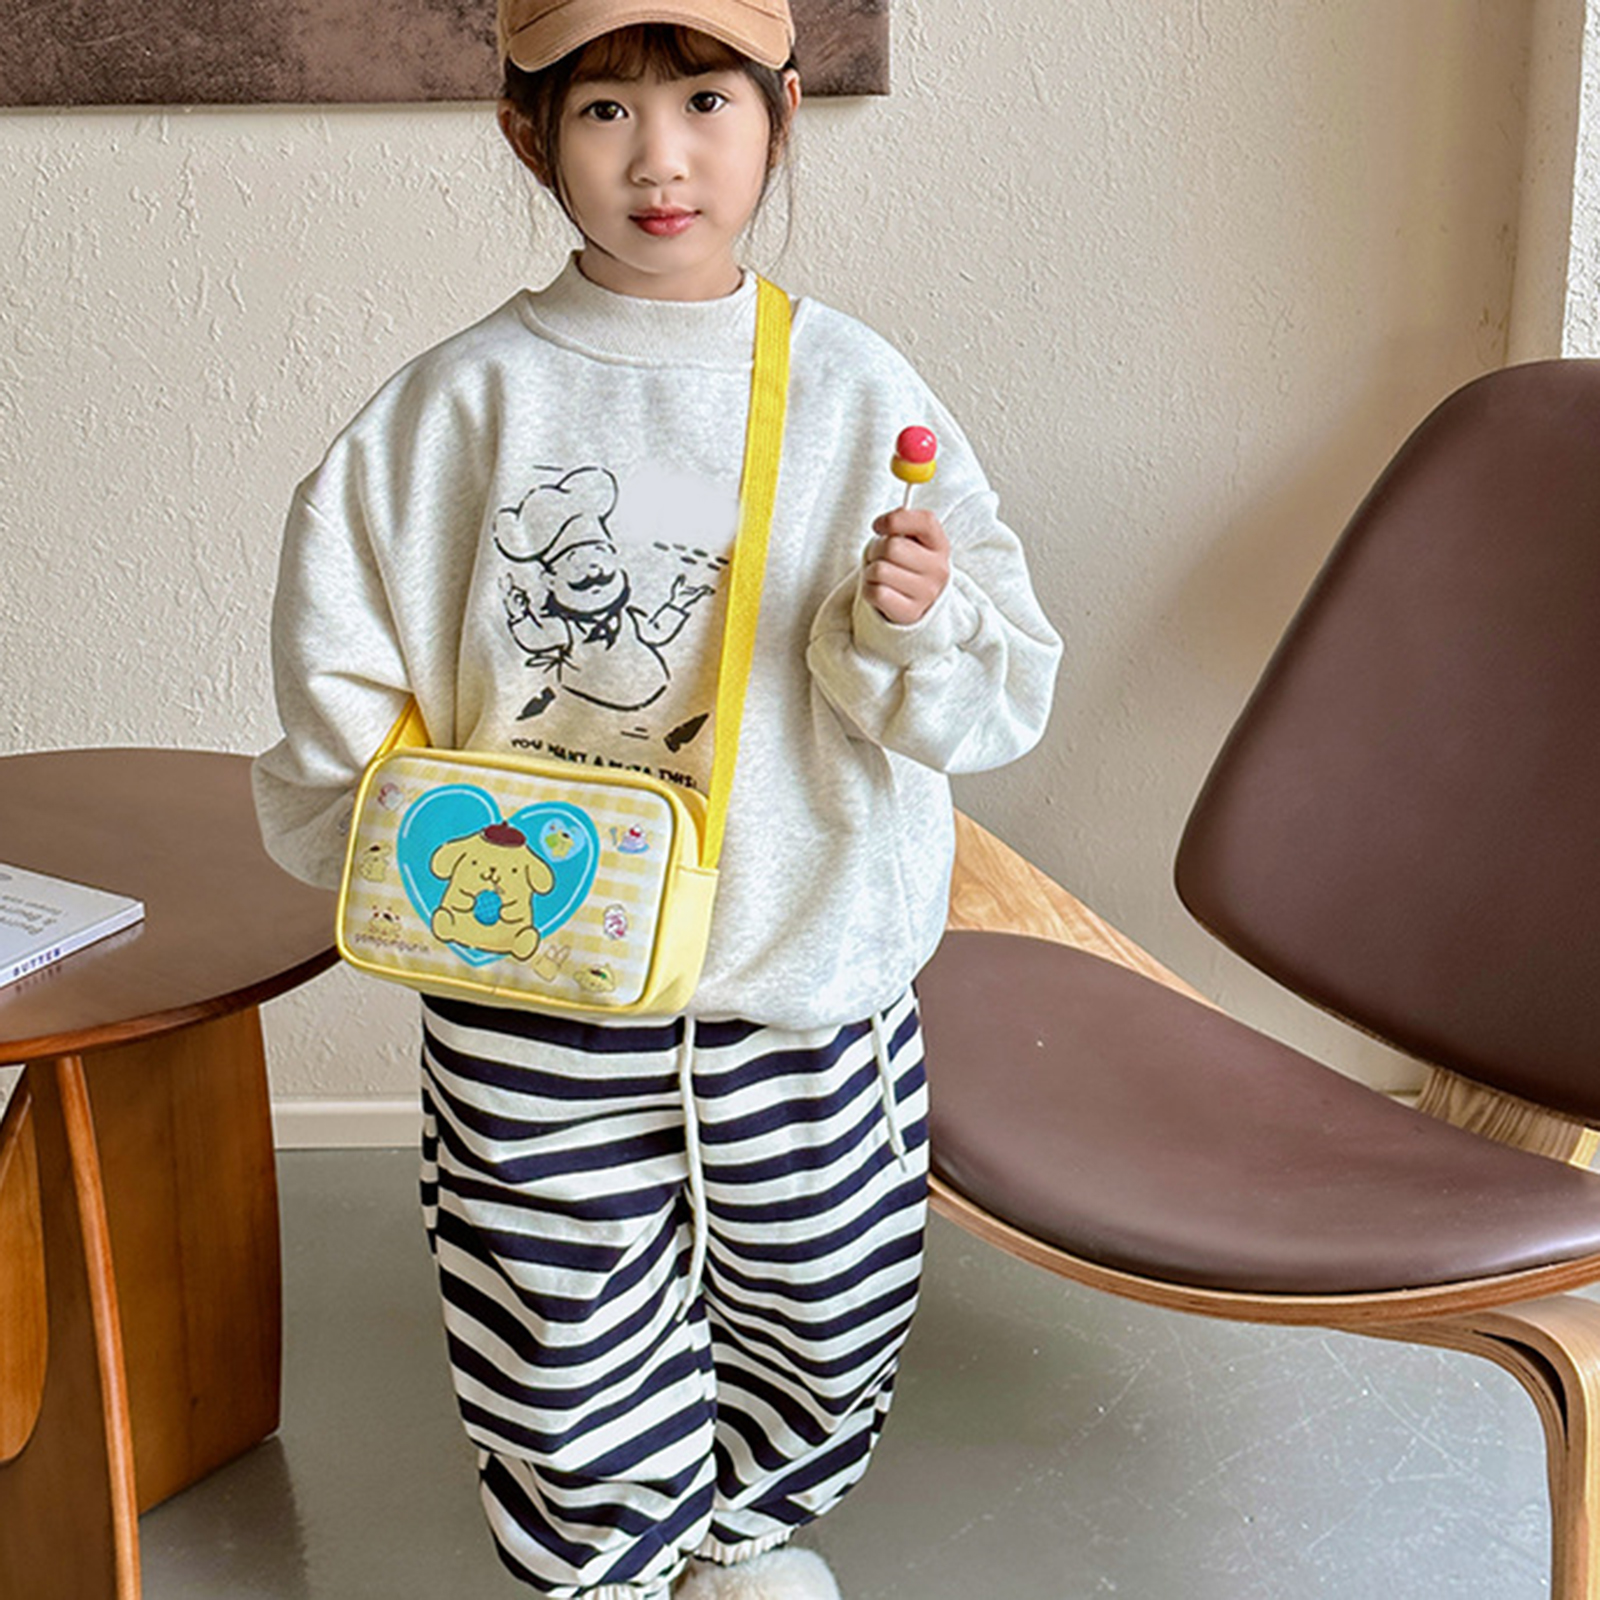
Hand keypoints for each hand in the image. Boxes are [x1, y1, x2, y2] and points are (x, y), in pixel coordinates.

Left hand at [862, 510, 950, 625]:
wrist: (917, 604)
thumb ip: (903, 524)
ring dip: (870, 571)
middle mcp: (938, 570)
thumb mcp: (912, 541)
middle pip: (892, 547)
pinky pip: (876, 593)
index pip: (925, 521)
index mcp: (940, 546)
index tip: (879, 526)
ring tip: (879, 575)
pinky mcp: (910, 612)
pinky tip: (879, 590)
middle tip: (879, 557)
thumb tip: (885, 522)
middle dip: (876, 550)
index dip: (894, 519)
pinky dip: (868, 590)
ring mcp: (926, 593)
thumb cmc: (908, 565)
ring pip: (879, 571)